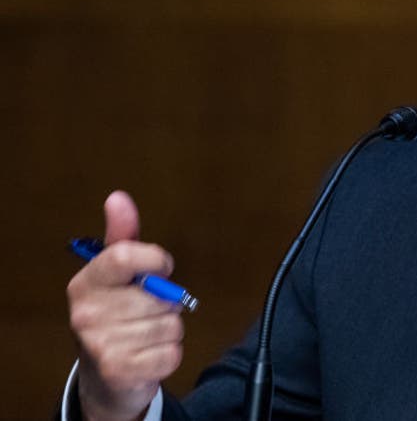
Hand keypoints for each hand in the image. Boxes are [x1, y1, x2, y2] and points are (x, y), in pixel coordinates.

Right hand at [67, 191, 184, 420]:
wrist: (103, 378)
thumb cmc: (115, 317)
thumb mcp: (115, 277)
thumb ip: (122, 238)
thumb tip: (118, 198)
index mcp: (85, 284)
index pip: (124, 256)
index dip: (155, 260)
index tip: (160, 268)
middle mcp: (86, 314)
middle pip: (160, 295)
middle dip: (166, 303)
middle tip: (146, 312)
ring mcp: (100, 345)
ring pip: (171, 324)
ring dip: (168, 330)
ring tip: (145, 335)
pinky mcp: (120, 371)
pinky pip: (172, 352)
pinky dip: (169, 354)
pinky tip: (149, 355)